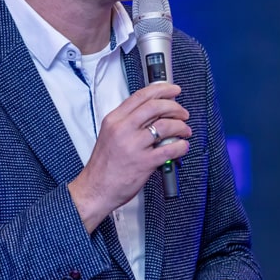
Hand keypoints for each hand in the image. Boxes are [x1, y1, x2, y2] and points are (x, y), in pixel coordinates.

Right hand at [68, 82, 190, 232]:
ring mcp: (133, 146)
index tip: (173, 90)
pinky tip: (182, 146)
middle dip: (175, 107)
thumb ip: (128, 121)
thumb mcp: (109, 134)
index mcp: (114, 120)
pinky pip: (169, 149)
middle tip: (182, 113)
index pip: (140, 96)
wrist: (95, 189)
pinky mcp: (143, 162)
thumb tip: (153, 112)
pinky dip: (181, 146)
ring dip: (180, 126)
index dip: (161, 90)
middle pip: (155, 107)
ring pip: (165, 126)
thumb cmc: (104, 165)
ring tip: (184, 131)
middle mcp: (123, 129)